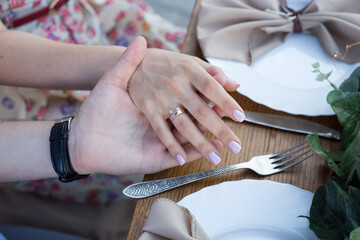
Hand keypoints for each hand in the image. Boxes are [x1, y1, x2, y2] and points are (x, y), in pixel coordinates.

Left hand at [68, 37, 221, 174]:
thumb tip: (140, 39)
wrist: (81, 137)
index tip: (217, 90)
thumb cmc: (96, 109)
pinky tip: (209, 150)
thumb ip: (128, 63)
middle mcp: (160, 125)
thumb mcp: (113, 82)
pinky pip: (177, 157)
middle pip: (191, 121)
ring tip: (226, 137)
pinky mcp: (154, 159)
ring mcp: (159, 143)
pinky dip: (192, 154)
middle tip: (229, 115)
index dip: (200, 96)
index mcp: (154, 107)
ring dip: (208, 138)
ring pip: (189, 140)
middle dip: (211, 119)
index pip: (183, 101)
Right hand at [128, 48, 244, 165]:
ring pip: (183, 124)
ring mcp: (161, 98)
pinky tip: (182, 159)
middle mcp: (176, 85)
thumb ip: (212, 73)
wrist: (134, 64)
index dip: (226, 102)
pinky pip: (161, 130)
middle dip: (220, 130)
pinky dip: (171, 146)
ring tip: (215, 158)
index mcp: (189, 70)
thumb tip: (235, 85)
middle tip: (236, 146)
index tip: (240, 117)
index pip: (211, 87)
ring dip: (200, 143)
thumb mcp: (190, 61)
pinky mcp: (149, 109)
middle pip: (201, 111)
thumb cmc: (167, 63)